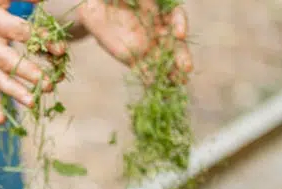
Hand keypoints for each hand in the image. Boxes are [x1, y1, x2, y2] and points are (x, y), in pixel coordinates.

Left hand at [76, 0, 191, 76]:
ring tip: (178, 82)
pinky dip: (149, 78)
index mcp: (159, 11)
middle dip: (181, 55)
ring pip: (162, 59)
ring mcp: (146, 45)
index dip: (180, 24)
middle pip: (174, 43)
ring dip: (171, 71)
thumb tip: (150, 7)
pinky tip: (154, 87)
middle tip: (186, 68)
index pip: (175, 17)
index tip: (180, 35)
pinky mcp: (132, 58)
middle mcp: (157, 29)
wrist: (96, 7)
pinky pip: (143, 69)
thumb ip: (140, 0)